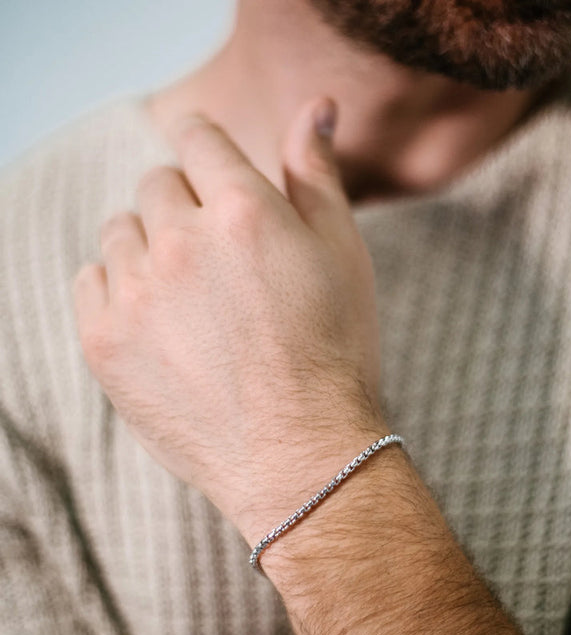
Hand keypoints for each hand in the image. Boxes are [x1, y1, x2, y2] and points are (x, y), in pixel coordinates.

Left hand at [73, 98, 387, 537]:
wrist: (298, 456)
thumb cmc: (334, 354)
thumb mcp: (344, 255)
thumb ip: (316, 173)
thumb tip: (317, 106)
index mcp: (243, 211)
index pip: (197, 136)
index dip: (207, 150)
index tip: (212, 175)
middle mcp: (182, 243)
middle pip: (157, 184)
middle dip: (187, 208)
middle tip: (220, 262)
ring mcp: (136, 294)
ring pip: (121, 231)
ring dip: (151, 248)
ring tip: (191, 299)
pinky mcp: (104, 343)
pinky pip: (90, 281)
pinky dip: (118, 290)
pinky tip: (159, 324)